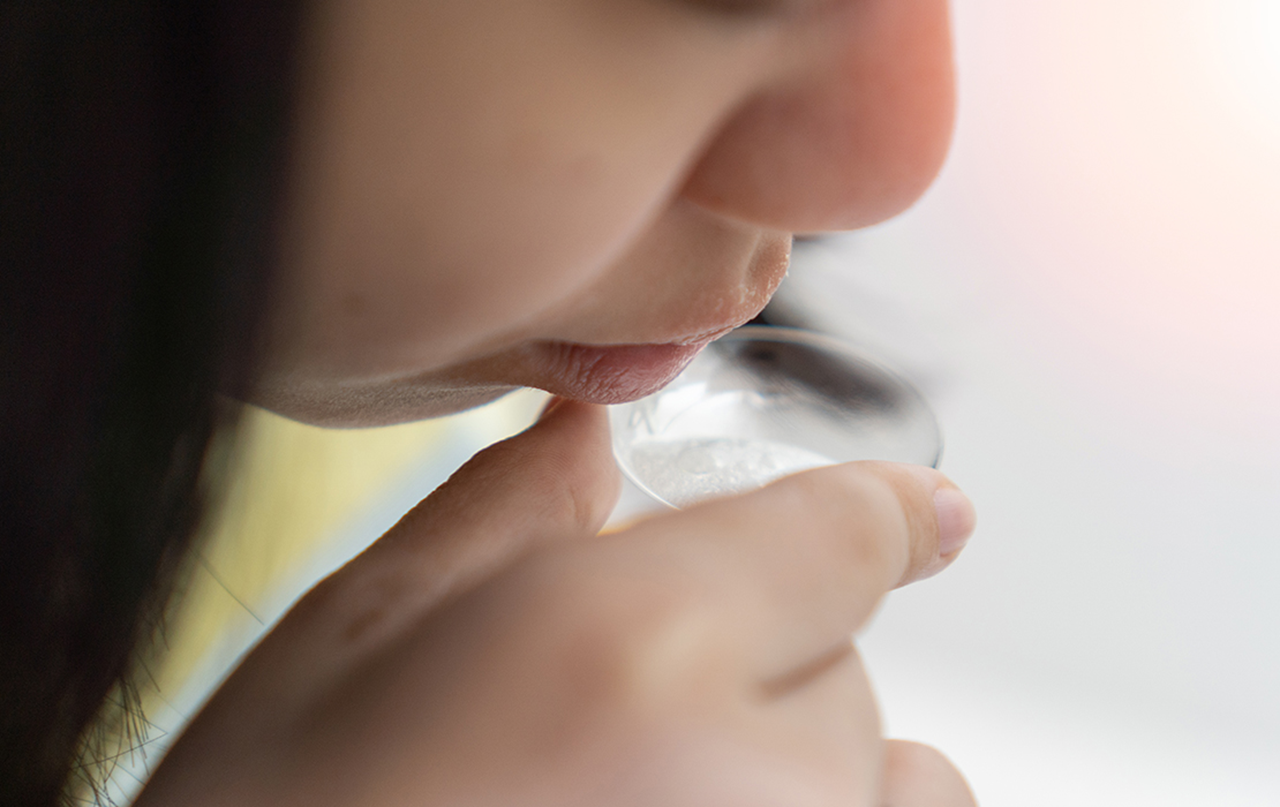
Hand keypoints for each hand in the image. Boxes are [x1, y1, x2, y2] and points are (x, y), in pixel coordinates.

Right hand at [136, 399, 976, 805]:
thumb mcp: (339, 660)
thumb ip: (492, 522)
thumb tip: (585, 437)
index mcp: (629, 651)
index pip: (840, 533)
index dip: (878, 513)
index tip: (923, 514)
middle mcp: (751, 779)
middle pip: (847, 660)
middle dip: (762, 655)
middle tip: (621, 712)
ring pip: (895, 777)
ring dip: (816, 767)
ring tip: (661, 800)